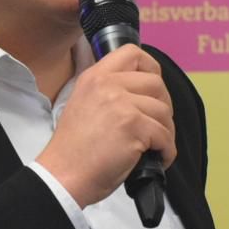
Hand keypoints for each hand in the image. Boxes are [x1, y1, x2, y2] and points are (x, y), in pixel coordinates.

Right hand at [37, 44, 175, 207]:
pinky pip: (165, 135)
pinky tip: (157, 158)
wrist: (62, 176)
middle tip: (157, 125)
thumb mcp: (83, 105)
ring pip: (164, 111)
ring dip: (166, 132)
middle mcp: (107, 84)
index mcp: (94, 77)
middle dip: (163, 106)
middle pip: (156, 83)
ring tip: (156, 147)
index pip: (132, 53)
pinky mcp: (133, 126)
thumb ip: (107, 92)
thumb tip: (141, 96)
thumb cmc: (73, 151)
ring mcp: (121, 104)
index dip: (150, 69)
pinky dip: (167, 150)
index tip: (152, 89)